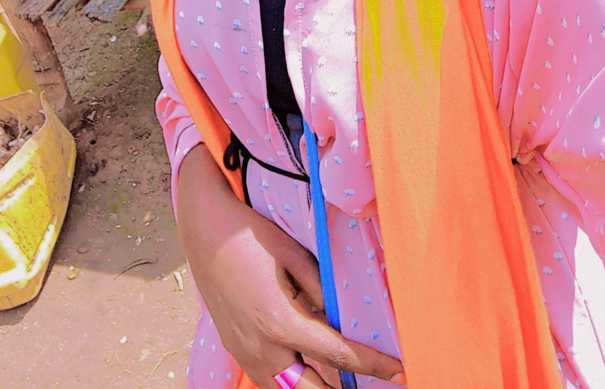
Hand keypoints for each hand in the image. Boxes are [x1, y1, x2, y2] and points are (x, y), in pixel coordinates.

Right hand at [177, 145, 405, 388]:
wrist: (203, 231)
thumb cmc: (250, 236)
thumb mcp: (293, 256)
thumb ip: (321, 290)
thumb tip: (343, 316)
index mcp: (281, 323)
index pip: (338, 357)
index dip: (374, 366)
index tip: (401, 370)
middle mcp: (262, 348)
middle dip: (346, 388)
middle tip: (376, 378)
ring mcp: (246, 353)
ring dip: (316, 386)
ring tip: (343, 375)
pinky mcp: (236, 349)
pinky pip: (270, 379)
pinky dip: (293, 379)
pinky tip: (308, 365)